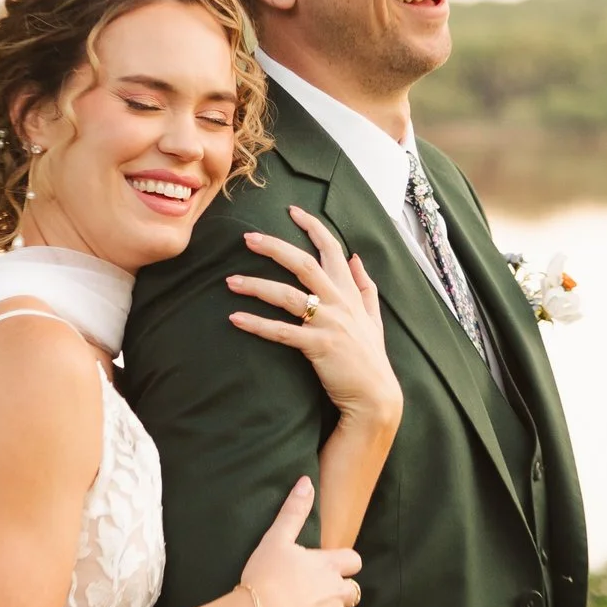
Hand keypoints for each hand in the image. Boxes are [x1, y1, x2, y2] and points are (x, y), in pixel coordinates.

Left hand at [228, 207, 402, 432]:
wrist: (376, 395)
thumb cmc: (370, 357)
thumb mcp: (374, 317)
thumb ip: (365, 285)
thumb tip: (356, 257)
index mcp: (350, 292)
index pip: (332, 249)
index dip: (313, 227)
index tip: (292, 211)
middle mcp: (340, 302)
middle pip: (304, 264)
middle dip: (275, 247)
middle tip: (248, 237)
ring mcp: (329, 324)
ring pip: (288, 296)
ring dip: (257, 286)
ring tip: (230, 281)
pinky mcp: (318, 347)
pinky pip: (282, 332)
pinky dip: (258, 325)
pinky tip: (236, 318)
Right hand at [238, 475, 361, 606]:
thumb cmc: (265, 575)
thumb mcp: (276, 538)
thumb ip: (294, 511)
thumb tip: (306, 482)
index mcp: (328, 565)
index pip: (354, 561)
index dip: (343, 565)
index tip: (326, 569)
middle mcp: (337, 590)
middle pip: (352, 591)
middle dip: (338, 592)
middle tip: (313, 594)